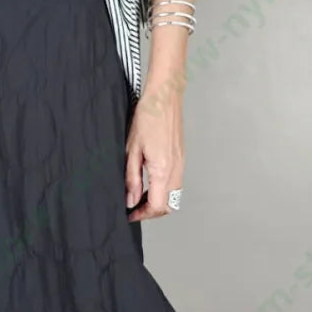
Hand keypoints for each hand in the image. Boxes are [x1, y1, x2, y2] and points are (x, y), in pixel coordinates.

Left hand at [124, 86, 183, 221]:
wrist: (165, 97)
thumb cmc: (148, 117)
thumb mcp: (132, 150)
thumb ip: (132, 178)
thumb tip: (131, 200)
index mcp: (163, 170)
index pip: (157, 206)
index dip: (142, 214)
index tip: (130, 214)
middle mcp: (176, 170)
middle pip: (168, 205)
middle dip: (151, 211)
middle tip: (134, 208)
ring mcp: (181, 164)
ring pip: (173, 196)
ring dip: (158, 201)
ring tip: (139, 196)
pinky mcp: (181, 158)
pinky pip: (175, 183)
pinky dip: (163, 190)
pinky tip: (150, 182)